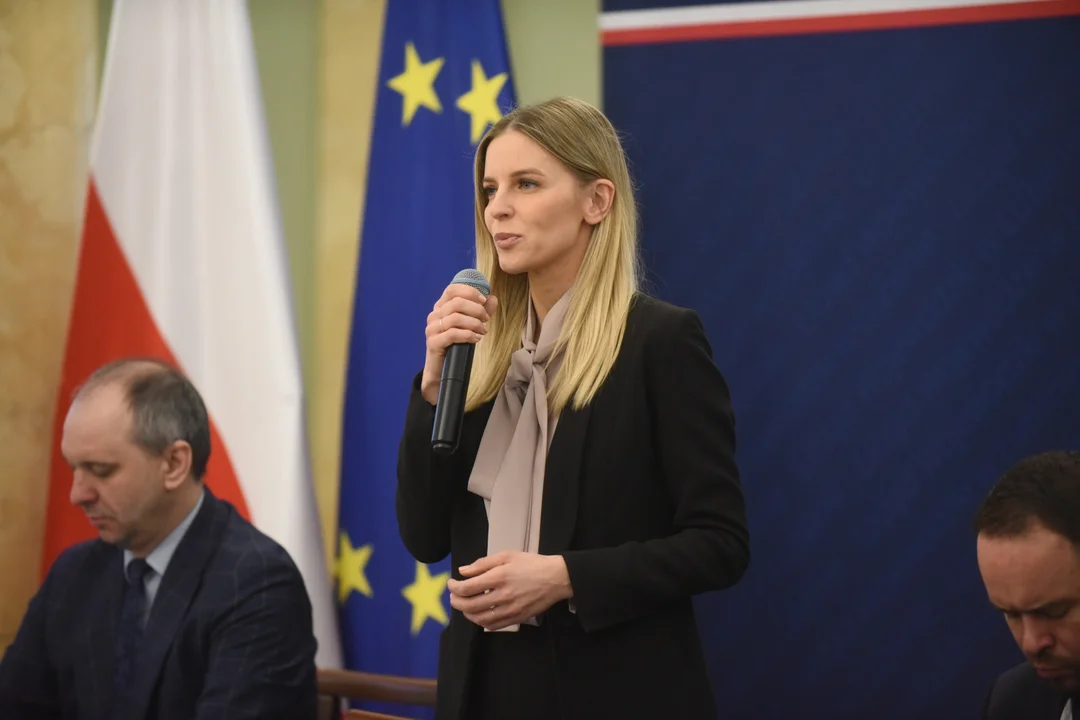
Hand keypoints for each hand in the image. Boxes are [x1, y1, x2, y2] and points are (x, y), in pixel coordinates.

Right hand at [420, 283, 498, 404]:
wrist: (443, 370)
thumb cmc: (457, 344)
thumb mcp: (471, 325)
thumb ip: (482, 311)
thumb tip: (493, 298)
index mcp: (441, 307)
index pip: (453, 289)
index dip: (470, 292)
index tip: (484, 300)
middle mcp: (434, 315)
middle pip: (457, 302)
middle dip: (476, 310)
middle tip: (486, 320)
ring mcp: (432, 328)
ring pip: (456, 318)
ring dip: (474, 323)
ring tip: (483, 331)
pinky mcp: (433, 342)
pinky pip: (453, 334)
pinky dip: (468, 335)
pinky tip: (476, 339)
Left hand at [447, 551, 571, 630]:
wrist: (556, 578)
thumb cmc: (532, 564)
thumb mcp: (507, 556)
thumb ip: (482, 563)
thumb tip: (463, 571)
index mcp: (499, 577)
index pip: (468, 588)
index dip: (454, 587)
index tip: (451, 583)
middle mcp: (502, 595)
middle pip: (470, 605)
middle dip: (456, 601)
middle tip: (453, 596)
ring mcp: (510, 609)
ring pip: (480, 618)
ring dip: (467, 614)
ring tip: (464, 606)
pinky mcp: (517, 618)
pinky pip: (494, 625)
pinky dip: (482, 622)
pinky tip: (479, 615)